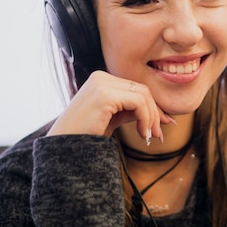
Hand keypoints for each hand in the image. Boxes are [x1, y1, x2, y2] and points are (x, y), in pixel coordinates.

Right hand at [47, 71, 168, 142]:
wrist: (63, 149)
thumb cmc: (86, 136)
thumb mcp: (113, 119)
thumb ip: (132, 111)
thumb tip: (161, 116)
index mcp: (102, 80)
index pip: (136, 89)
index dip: (153, 108)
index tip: (163, 126)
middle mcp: (101, 77)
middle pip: (142, 90)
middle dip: (155, 113)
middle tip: (158, 135)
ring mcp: (102, 84)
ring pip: (143, 95)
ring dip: (152, 118)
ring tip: (149, 137)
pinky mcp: (104, 94)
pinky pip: (138, 103)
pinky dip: (146, 118)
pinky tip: (142, 134)